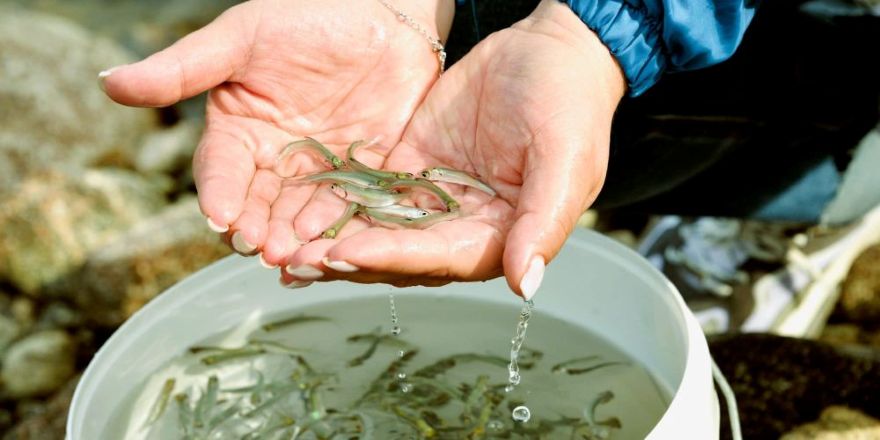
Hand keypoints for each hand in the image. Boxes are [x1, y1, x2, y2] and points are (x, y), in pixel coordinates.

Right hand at [100, 0, 452, 265]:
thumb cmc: (307, 16)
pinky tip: (336, 242)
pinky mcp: (363, 174)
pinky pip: (351, 205)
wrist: (387, 16)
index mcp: (240, 131)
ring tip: (294, 256)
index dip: (220, 193)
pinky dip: (342, 226)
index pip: (222, 170)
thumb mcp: (243, 37)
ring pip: (301, 214)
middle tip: (260, 248)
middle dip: (258, 229)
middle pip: (260, 204)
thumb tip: (110, 82)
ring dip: (296, 238)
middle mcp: (276, 159)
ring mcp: (320, 170)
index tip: (219, 216)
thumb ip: (184, 68)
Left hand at [280, 0, 625, 297]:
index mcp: (499, 235)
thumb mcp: (566, 158)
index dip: (392, 258)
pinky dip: (335, 202)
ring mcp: (432, 199)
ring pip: (376, 229)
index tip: (346, 252)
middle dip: (348, 259)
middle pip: (398, 255)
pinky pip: (369, 191)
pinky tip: (296, 209)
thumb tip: (524, 284)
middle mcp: (461, 227)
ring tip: (282, 246)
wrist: (549, 49)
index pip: (439, 259)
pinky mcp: (410, 169)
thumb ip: (543, 221)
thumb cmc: (568, 102)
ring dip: (333, 239)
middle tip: (296, 260)